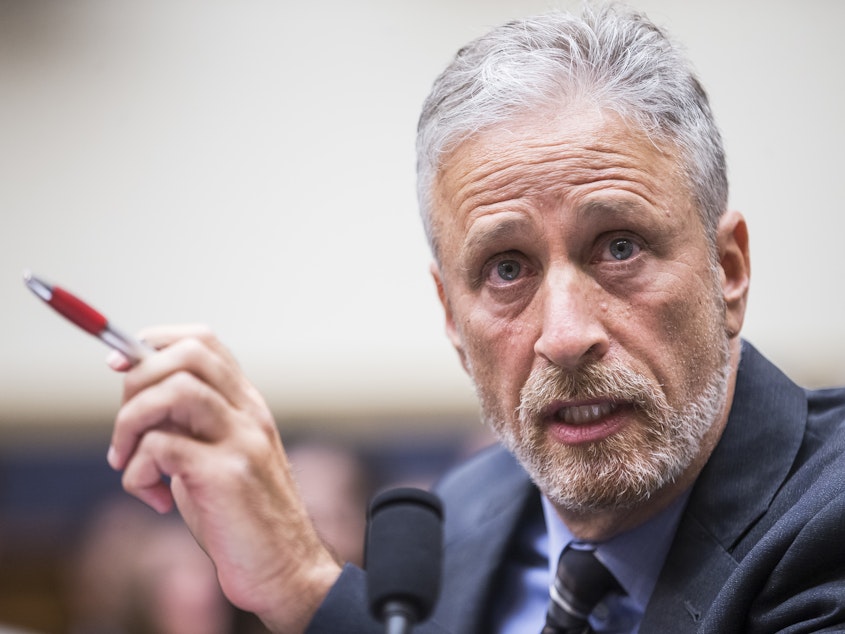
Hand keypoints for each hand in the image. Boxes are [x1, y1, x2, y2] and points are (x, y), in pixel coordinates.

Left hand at [107, 325, 340, 632]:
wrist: (284, 567)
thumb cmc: (240, 516)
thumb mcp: (215, 457)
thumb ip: (186, 425)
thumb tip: (134, 397)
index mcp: (246, 403)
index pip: (202, 340)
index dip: (152, 343)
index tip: (119, 368)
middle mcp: (248, 412)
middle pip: (185, 355)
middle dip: (135, 383)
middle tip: (126, 431)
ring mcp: (242, 440)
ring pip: (172, 391)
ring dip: (129, 423)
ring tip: (126, 461)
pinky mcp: (227, 475)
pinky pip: (160, 448)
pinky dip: (136, 473)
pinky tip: (152, 499)